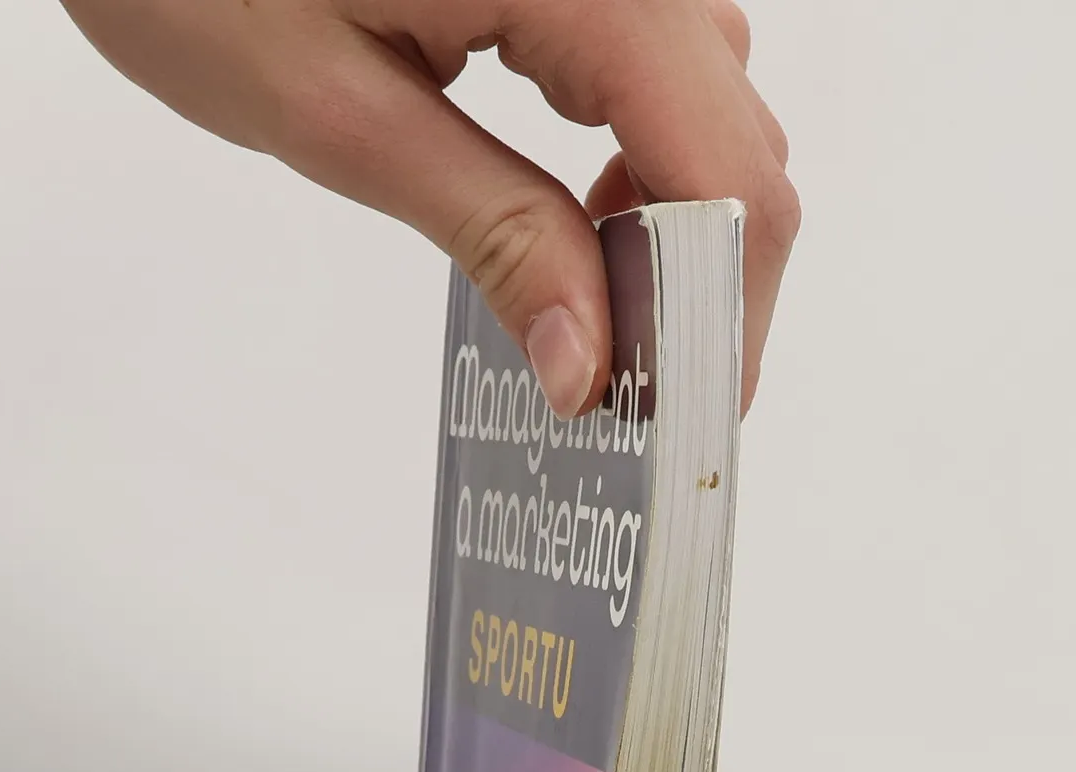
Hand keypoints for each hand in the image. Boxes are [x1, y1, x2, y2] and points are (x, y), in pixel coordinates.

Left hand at [57, 0, 797, 415]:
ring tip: (586, 296)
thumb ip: (492, 233)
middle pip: (738, 137)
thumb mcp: (337, 113)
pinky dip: (643, 147)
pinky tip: (578, 200)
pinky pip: (664, 53)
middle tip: (618, 379)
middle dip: (699, 277)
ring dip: (674, 214)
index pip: (725, 170)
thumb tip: (588, 362)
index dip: (722, 311)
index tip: (679, 414)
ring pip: (714, 98)